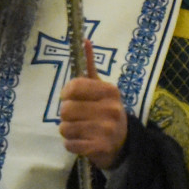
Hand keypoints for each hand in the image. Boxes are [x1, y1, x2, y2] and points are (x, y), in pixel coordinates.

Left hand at [58, 39, 127, 169]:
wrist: (123, 143)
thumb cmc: (105, 110)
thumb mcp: (101, 88)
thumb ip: (90, 66)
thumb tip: (85, 40)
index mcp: (110, 91)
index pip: (73, 87)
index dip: (66, 93)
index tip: (70, 97)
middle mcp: (111, 109)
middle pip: (66, 109)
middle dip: (65, 115)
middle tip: (76, 117)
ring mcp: (107, 130)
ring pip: (65, 128)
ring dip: (67, 130)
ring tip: (79, 129)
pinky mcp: (101, 148)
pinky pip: (70, 144)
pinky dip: (71, 144)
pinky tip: (80, 141)